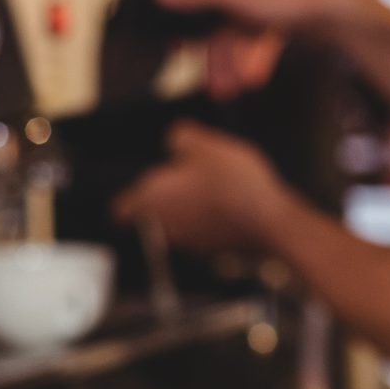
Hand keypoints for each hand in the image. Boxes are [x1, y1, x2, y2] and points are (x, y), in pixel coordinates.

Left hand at [113, 122, 298, 257]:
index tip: (142, 187)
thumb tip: (173, 138)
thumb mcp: (205, 144)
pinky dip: (208, 224)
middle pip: (152, 213)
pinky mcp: (210, 251)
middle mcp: (162, 225)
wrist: (268, 221)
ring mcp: (186, 242)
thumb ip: (179, 137)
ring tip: (213, 192)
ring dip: (188, 211)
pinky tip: (228, 208)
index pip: (121, 207)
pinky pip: (201, 234)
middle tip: (188, 181)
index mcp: (151, 198)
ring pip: (177, 224)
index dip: (130, 196)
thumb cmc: (231, 182)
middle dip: (166, 199)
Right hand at [158, 0, 378, 98]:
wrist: (341, 11)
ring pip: (241, 36)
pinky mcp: (284, 16)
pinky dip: (254, 59)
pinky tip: (253, 78)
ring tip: (236, 88)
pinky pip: (260, 41)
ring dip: (236, 63)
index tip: (177, 51)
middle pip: (220, 22)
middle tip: (214, 86)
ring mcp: (266, 0)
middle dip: (218, 57)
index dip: (187, 26)